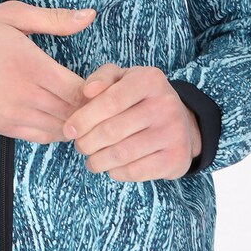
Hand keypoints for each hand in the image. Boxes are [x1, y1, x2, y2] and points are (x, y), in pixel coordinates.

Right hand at [0, 1, 96, 142]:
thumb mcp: (12, 15)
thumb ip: (54, 19)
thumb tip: (89, 15)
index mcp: (30, 65)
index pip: (80, 90)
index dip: (97, 89)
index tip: (100, 80)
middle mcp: (23, 95)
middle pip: (74, 113)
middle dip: (91, 107)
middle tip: (98, 96)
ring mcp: (11, 115)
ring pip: (59, 129)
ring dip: (74, 120)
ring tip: (80, 107)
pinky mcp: (1, 127)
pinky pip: (39, 137)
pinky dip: (55, 129)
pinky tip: (58, 114)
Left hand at [63, 64, 201, 180]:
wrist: (181, 123)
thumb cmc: (140, 98)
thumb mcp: (123, 79)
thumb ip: (102, 78)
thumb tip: (87, 91)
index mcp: (150, 80)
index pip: (110, 100)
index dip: (84, 118)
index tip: (69, 130)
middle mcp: (166, 104)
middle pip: (112, 130)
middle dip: (87, 142)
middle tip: (80, 146)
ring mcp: (174, 133)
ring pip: (122, 154)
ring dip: (98, 160)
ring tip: (91, 159)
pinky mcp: (176, 159)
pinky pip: (135, 171)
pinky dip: (116, 172)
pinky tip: (111, 167)